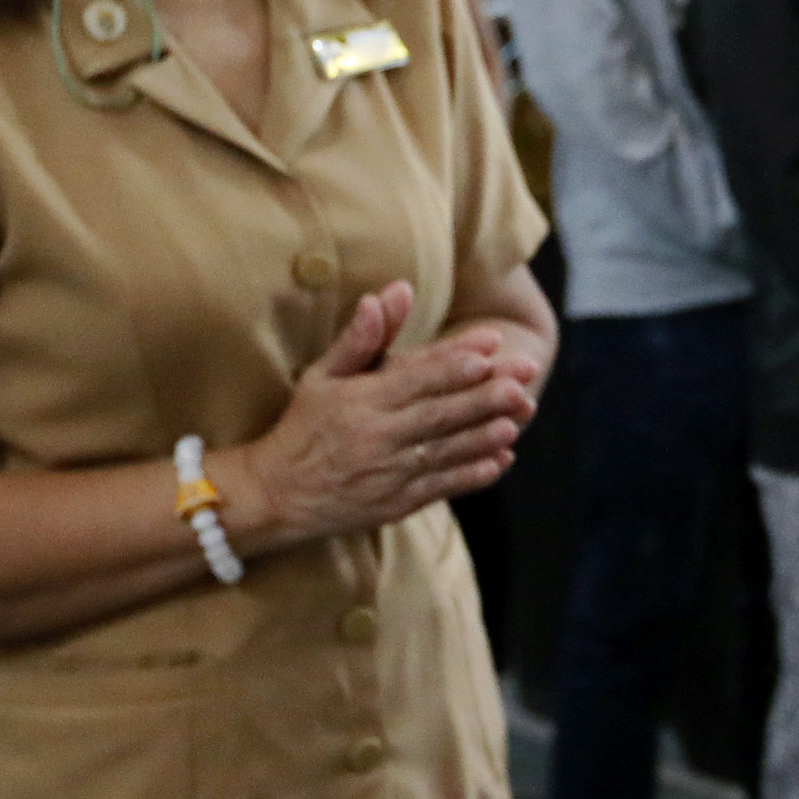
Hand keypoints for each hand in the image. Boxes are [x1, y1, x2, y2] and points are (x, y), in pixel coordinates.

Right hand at [226, 282, 543, 556]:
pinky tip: (500, 460)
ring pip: (445, 450)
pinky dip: (471, 475)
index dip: (454, 359)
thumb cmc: (304, 426)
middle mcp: (376, 435)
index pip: (416, 375)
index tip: (491, 343)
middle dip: (484, 395)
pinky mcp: (395, 503)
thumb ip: (361, 338)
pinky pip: (440, 486)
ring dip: (484, 434)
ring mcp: (388, 472)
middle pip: (439, 412)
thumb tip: (388, 294)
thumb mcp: (322, 376)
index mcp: (360, 400)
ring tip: (518, 417)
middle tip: (522, 379)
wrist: (276, 494)